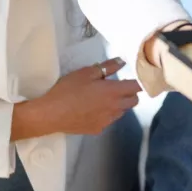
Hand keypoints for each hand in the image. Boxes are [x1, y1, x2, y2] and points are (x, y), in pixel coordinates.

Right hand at [15, 57, 138, 138]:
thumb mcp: (86, 73)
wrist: (51, 114)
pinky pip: (109, 120)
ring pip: (122, 111)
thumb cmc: (68, 90)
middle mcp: (115, 108)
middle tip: (119, 86)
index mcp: (114, 92)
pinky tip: (93, 109)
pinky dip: (107, 113)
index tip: (138, 78)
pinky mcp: (98, 129)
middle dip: (130, 93)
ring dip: (119, 104)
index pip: (137, 87)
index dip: (140, 82)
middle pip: (134, 101)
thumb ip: (108, 67)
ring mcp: (107, 120)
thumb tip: (122, 62)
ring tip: (103, 98)